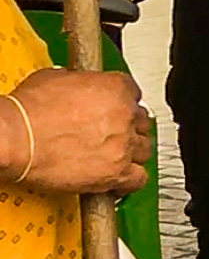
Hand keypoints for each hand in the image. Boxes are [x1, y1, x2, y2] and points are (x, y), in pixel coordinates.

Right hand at [4, 68, 151, 195]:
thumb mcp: (55, 78)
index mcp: (115, 88)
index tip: (115, 109)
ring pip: (143, 149)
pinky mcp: (115, 173)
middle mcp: (125, 116)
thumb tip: (79, 85)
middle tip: (110, 132)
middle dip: (127, 126)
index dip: (122, 103)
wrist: (14, 139)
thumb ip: (80, 82)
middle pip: (140, 122)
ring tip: (114, 154)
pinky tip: (120, 178)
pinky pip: (138, 178)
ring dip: (131, 152)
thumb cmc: (28, 112)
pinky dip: (131, 180)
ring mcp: (123, 145)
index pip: (134, 94)